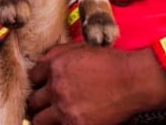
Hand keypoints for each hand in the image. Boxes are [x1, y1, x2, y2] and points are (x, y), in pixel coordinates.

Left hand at [27, 43, 165, 124]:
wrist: (133, 80)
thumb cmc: (111, 63)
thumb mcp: (80, 48)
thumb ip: (56, 55)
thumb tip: (42, 64)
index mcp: (54, 66)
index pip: (32, 78)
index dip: (38, 83)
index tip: (42, 88)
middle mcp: (56, 87)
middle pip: (33, 101)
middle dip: (38, 103)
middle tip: (43, 106)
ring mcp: (65, 108)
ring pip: (39, 120)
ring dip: (44, 118)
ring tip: (52, 117)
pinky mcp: (77, 124)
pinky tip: (69, 120)